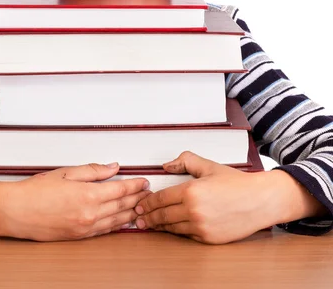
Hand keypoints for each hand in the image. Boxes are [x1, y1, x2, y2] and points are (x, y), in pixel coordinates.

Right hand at [0, 162, 149, 240]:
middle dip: (137, 199)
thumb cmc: (35, 191)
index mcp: (88, 195)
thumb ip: (93, 171)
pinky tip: (122, 221)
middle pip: (122, 206)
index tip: (144, 181)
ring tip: (141, 207)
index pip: (121, 190)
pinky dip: (117, 225)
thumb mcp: (66, 173)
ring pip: (116, 221)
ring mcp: (85, 228)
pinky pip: (104, 231)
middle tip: (148, 193)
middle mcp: (90, 214)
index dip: (135, 185)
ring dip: (131, 214)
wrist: (16, 212)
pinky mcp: (79, 236)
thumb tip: (112, 167)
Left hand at [134, 151, 275, 244]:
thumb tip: (167, 165)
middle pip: (162, 216)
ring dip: (159, 226)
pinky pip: (187, 235)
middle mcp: (194, 211)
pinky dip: (177, 231)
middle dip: (148, 217)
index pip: (160, 199)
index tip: (140, 204)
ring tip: (150, 224)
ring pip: (172, 228)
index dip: (147, 202)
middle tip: (138, 218)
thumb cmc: (237, 183)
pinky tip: (171, 228)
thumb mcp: (208, 166)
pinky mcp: (209, 238)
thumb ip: (185, 161)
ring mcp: (201, 227)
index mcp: (191, 191)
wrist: (260, 201)